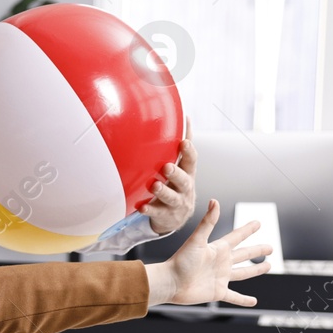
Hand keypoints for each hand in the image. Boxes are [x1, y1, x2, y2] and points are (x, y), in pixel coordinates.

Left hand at [139, 117, 196, 235]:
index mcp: (188, 173)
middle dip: (176, 174)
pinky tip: (140, 207)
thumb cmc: (177, 184)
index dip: (189, 152)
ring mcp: (176, 203)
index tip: (183, 142)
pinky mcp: (164, 215)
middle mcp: (184, 188)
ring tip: (154, 185)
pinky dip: (149, 210)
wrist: (175, 217)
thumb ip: (183, 146)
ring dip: (163, 191)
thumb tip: (185, 116)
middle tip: (166, 167)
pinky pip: (156, 213)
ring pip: (171, 198)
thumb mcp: (183, 166)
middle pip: (184, 181)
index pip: (192, 161)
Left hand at [145, 199, 271, 306]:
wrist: (169, 282)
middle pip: (244, 254)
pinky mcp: (218, 292)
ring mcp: (220, 277)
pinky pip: (234, 297)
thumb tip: (215, 201)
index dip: (247, 230)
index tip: (258, 223)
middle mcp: (221, 262)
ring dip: (255, 270)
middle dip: (257, 251)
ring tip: (268, 266)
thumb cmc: (180, 261)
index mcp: (217, 249)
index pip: (237, 237)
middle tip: (271, 247)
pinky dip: (244, 300)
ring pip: (243, 273)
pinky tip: (254, 302)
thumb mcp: (197, 240)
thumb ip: (208, 222)